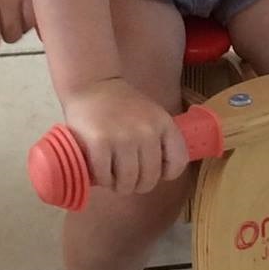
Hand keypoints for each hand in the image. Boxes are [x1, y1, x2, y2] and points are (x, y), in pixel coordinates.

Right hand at [61, 78, 189, 194]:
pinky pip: (105, 178)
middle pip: (150, 179)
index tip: (150, 170)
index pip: (177, 163)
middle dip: (137, 184)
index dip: (164, 173)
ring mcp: (123, 138)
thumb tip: (162, 174)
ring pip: (127, 183)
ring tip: (111, 176)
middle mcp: (147, 132)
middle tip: (125, 176)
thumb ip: (159, 139)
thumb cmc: (120, 104)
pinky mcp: (99, 143)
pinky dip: (101, 180)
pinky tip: (98, 170)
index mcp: (164, 124)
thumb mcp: (151, 115)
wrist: (91, 83)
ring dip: (118, 186)